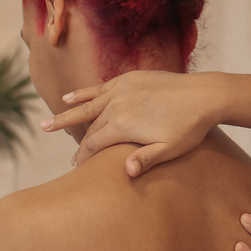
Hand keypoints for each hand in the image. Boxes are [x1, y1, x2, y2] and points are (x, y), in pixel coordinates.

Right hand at [39, 71, 221, 172]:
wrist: (204, 94)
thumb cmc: (189, 127)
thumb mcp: (169, 149)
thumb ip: (146, 160)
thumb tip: (126, 171)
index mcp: (123, 125)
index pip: (94, 144)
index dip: (84, 157)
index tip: (77, 169)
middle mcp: (116, 105)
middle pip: (89, 127)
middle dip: (76, 142)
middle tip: (65, 158)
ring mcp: (121, 90)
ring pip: (87, 106)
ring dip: (66, 115)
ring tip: (46, 124)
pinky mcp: (128, 79)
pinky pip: (99, 88)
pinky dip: (83, 94)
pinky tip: (69, 97)